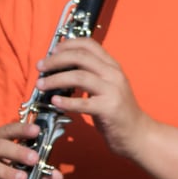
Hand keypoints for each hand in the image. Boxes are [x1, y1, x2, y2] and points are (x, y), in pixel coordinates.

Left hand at [36, 38, 152, 158]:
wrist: (137, 133)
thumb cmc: (115, 110)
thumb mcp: (105, 86)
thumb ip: (88, 74)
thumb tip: (59, 67)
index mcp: (112, 66)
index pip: (89, 45)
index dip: (68, 44)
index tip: (52, 50)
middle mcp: (113, 74)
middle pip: (80, 57)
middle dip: (56, 60)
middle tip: (40, 67)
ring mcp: (112, 91)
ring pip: (79, 77)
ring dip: (55, 79)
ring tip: (40, 84)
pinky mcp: (109, 109)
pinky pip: (83, 103)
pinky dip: (66, 102)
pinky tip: (54, 101)